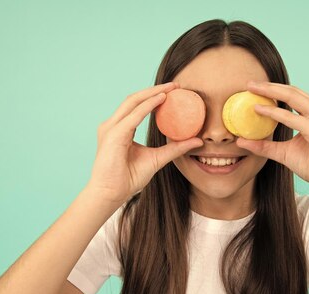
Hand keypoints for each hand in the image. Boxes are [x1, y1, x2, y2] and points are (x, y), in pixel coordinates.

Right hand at [86, 82, 203, 204]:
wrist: (111, 193)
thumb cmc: (128, 179)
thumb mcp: (157, 159)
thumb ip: (175, 148)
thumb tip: (197, 141)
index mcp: (120, 129)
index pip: (137, 106)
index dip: (155, 96)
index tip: (174, 92)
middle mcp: (113, 125)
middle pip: (135, 99)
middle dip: (156, 89)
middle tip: (176, 85)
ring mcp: (111, 128)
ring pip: (133, 102)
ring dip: (153, 93)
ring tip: (171, 88)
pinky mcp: (113, 134)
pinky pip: (133, 116)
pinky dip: (148, 106)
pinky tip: (161, 100)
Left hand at [236, 80, 308, 192]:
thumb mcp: (285, 153)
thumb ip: (266, 146)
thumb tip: (241, 141)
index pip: (294, 95)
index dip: (274, 90)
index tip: (255, 88)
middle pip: (293, 91)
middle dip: (270, 86)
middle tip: (249, 83)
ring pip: (293, 97)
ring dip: (271, 92)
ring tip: (252, 89)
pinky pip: (293, 118)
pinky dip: (275, 113)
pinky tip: (260, 110)